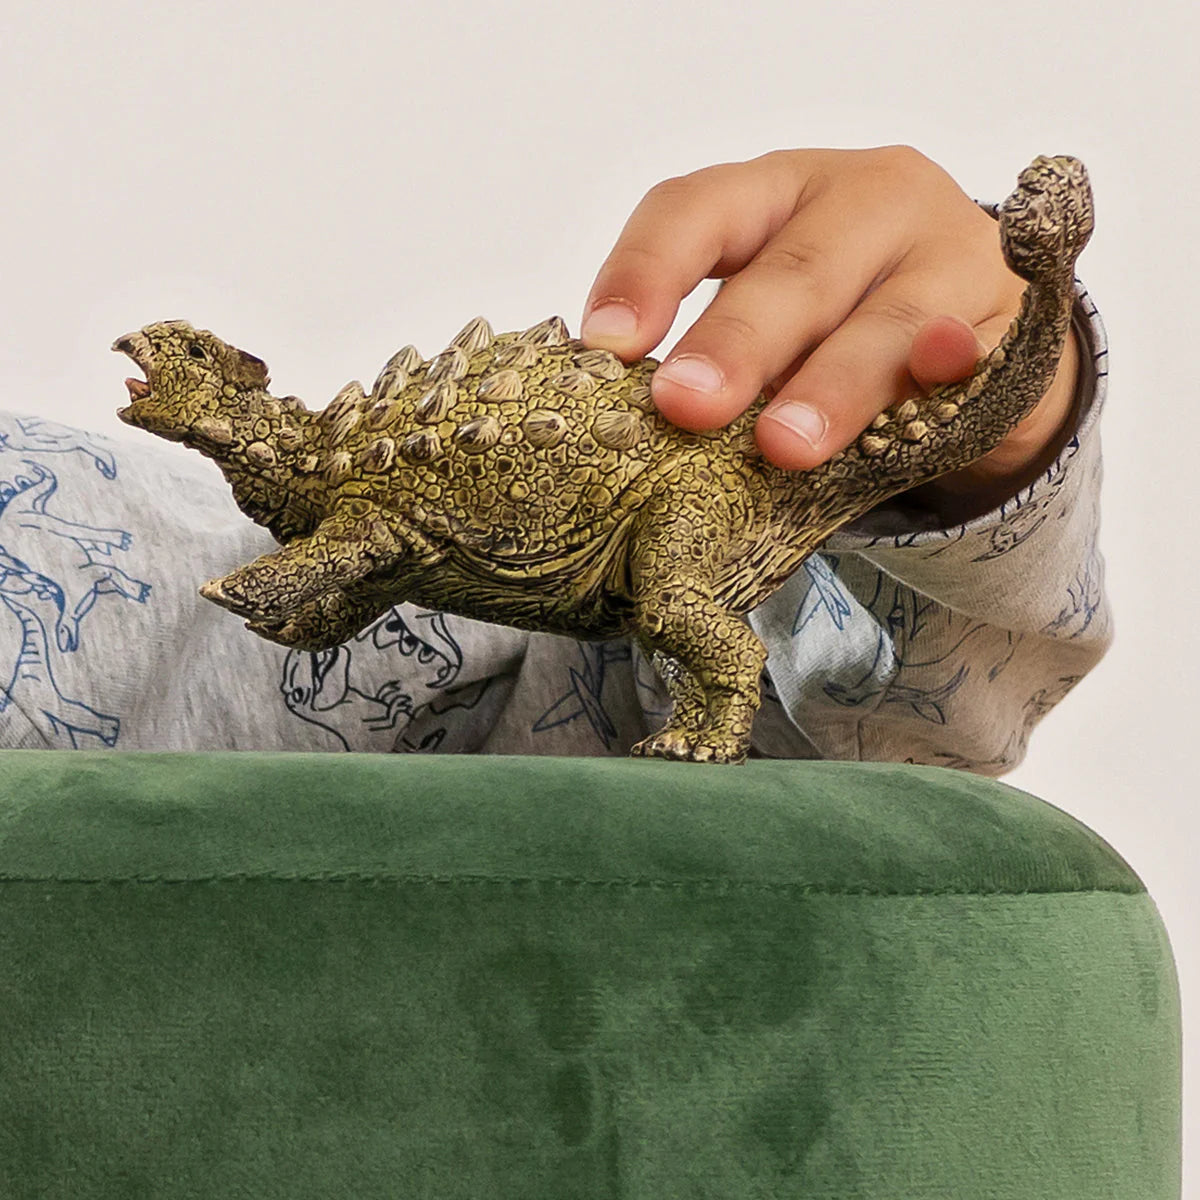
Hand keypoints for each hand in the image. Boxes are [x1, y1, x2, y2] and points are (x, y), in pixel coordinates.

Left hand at [581, 146, 1079, 520]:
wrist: (971, 328)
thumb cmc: (838, 324)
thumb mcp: (771, 322)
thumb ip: (715, 358)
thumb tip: (623, 431)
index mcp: (777, 192)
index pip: (699, 208)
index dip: (647, 271)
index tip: (606, 345)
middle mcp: (863, 197)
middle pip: (794, 265)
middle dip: (735, 340)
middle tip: (685, 404)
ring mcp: (945, 246)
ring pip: (885, 314)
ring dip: (832, 381)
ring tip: (783, 445)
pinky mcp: (1006, 308)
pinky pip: (972, 346)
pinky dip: (944, 369)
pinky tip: (929, 386)